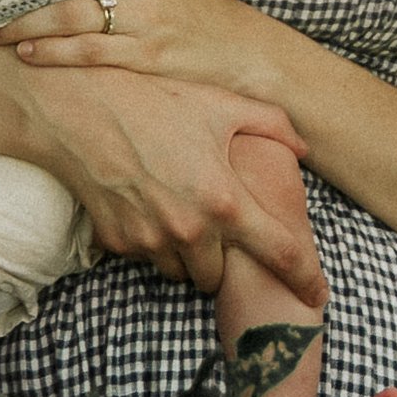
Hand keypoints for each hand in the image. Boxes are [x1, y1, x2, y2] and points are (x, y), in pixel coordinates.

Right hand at [13, 64, 318, 294]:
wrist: (78, 107)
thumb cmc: (153, 99)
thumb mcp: (219, 102)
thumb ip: (272, 124)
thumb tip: (303, 145)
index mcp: (224, 198)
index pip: (279, 252)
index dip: (305, 278)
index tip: (318, 297)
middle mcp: (189, 229)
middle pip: (219, 277)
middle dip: (221, 261)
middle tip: (213, 229)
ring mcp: (150, 240)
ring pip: (180, 271)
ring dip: (185, 254)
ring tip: (176, 211)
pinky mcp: (118, 242)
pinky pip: (145, 256)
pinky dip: (151, 240)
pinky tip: (145, 203)